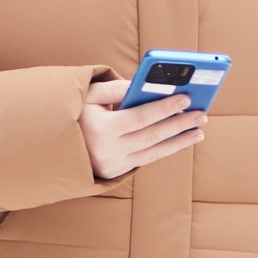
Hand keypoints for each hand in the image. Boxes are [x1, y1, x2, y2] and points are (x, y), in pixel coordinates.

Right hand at [80, 77, 204, 179]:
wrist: (55, 145)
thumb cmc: (76, 112)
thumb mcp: (89, 95)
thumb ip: (118, 89)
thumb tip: (147, 85)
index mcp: (101, 128)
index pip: (140, 117)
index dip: (164, 108)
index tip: (186, 99)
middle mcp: (109, 150)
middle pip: (152, 136)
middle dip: (179, 124)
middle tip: (202, 114)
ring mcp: (114, 164)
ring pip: (154, 152)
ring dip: (179, 141)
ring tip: (199, 130)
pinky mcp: (117, 172)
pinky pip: (147, 160)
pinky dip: (166, 150)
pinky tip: (182, 141)